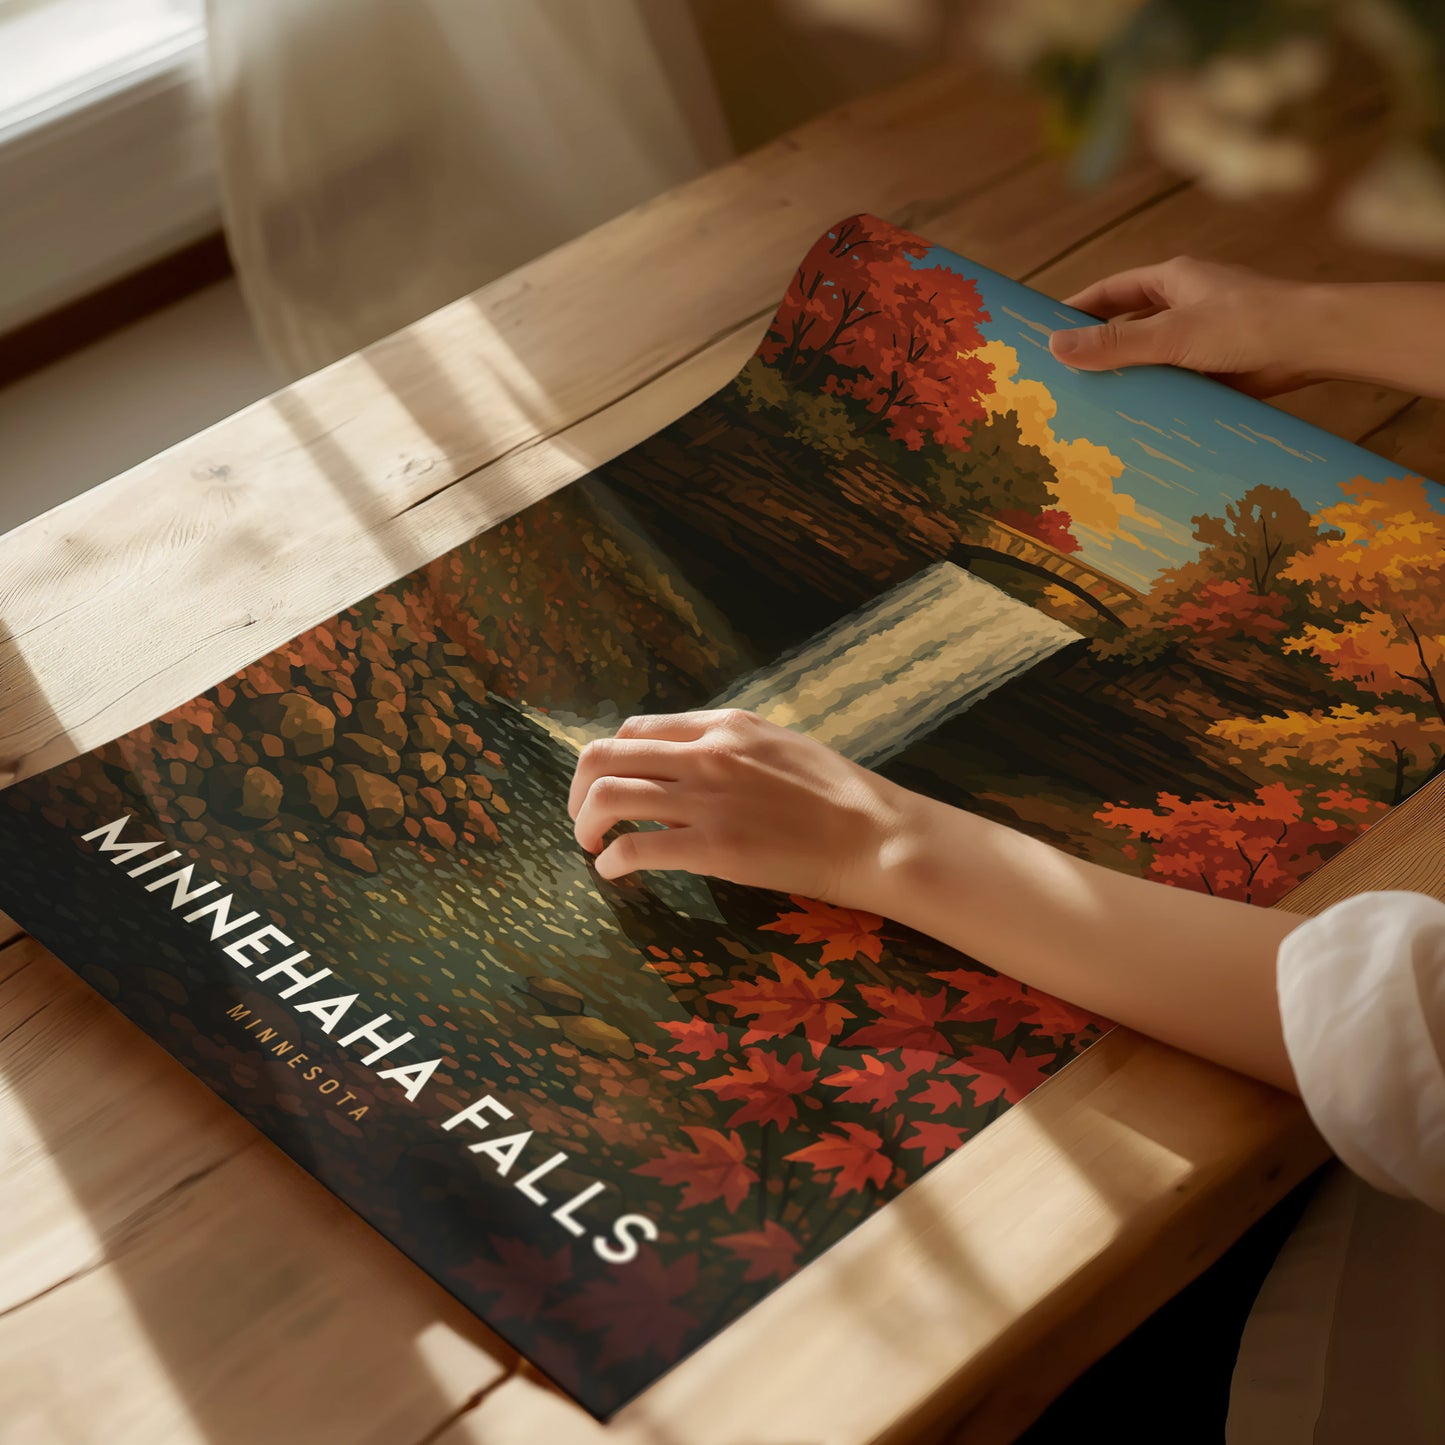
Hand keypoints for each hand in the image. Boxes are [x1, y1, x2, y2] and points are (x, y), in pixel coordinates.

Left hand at [567, 709, 915, 906]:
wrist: (874, 834)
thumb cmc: (837, 794)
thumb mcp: (777, 746)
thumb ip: (727, 749)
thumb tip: (683, 771)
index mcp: (722, 725)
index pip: (636, 729)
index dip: (610, 760)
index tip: (609, 786)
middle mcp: (705, 752)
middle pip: (604, 755)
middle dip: (579, 790)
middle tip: (583, 819)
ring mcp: (706, 799)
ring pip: (607, 796)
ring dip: (586, 824)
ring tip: (591, 846)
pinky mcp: (712, 847)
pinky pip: (635, 847)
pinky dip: (612, 861)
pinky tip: (615, 872)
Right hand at [1049, 256, 1318, 395]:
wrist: (1315, 344)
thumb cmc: (1247, 323)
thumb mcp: (1171, 333)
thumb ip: (1115, 343)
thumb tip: (1054, 346)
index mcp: (1173, 280)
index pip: (1111, 292)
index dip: (1077, 309)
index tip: (1045, 331)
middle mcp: (1186, 304)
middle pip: (1129, 325)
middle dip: (1098, 348)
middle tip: (1061, 377)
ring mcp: (1203, 337)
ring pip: (1152, 357)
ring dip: (1128, 377)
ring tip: (1091, 405)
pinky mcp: (1218, 367)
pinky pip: (1176, 381)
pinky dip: (1157, 397)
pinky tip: (1136, 419)